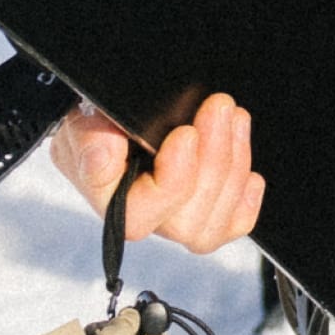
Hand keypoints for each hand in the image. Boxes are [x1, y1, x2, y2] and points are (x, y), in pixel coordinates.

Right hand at [51, 93, 264, 254]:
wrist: (112, 116)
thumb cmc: (99, 117)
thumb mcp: (84, 116)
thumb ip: (89, 134)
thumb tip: (104, 152)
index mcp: (106, 198)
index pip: (138, 215)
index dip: (172, 180)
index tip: (186, 134)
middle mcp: (143, 215)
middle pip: (185, 223)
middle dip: (213, 160)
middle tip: (219, 108)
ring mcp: (174, 217)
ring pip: (210, 226)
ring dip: (232, 168)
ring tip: (234, 118)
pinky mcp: (204, 210)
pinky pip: (230, 226)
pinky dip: (245, 203)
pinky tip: (251, 176)